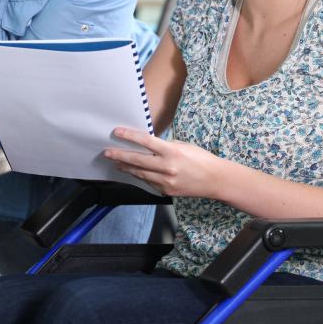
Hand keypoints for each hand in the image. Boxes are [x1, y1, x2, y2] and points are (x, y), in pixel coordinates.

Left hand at [104, 127, 220, 197]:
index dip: (129, 136)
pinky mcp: (166, 191)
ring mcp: (166, 181)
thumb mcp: (183, 146)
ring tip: (115, 162)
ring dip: (126, 167)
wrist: (215, 180)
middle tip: (107, 152)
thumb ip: (165, 146)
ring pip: (140, 173)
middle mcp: (167, 167)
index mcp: (172, 151)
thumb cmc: (201, 159)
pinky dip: (139, 176)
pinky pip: (148, 182)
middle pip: (137, 160)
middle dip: (120, 156)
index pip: (145, 141)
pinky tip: (132, 171)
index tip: (116, 132)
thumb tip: (147, 144)